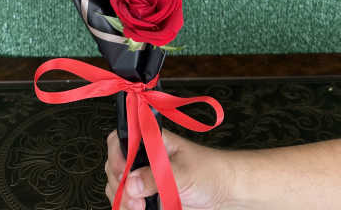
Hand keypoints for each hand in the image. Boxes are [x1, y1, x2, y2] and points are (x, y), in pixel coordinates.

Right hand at [104, 129, 235, 209]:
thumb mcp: (184, 173)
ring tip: (139, 208)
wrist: (226, 193)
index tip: (123, 172)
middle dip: (118, 183)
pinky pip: (128, 203)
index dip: (117, 154)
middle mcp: (145, 158)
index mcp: (152, 141)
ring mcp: (145, 178)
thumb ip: (156, 177)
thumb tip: (130, 182)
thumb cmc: (210, 172)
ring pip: (118, 187)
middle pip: (114, 165)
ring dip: (122, 200)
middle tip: (134, 198)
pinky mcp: (149, 197)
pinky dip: (128, 209)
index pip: (122, 138)